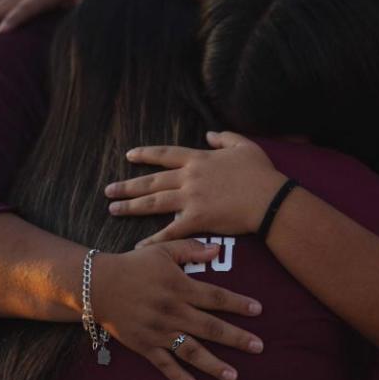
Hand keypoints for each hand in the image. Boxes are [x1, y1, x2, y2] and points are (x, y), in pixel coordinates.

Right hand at [96, 240, 263, 379]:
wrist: (97, 284)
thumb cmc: (133, 265)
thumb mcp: (162, 251)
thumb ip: (191, 249)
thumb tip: (217, 250)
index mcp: (179, 287)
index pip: (216, 297)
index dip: (238, 304)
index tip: (258, 310)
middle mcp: (172, 311)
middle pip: (210, 327)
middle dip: (236, 338)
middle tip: (259, 347)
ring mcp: (158, 331)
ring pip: (190, 350)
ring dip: (213, 364)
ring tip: (233, 376)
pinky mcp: (144, 345)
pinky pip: (163, 364)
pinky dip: (178, 377)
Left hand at [108, 132, 287, 246]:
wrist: (269, 199)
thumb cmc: (261, 173)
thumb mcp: (244, 146)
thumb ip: (224, 138)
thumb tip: (209, 134)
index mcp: (199, 159)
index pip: (165, 155)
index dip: (146, 155)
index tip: (129, 156)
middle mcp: (189, 177)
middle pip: (152, 181)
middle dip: (128, 186)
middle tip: (109, 191)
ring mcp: (191, 199)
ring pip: (154, 202)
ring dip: (131, 206)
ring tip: (113, 209)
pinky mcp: (197, 220)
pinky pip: (170, 231)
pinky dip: (153, 239)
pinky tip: (138, 245)